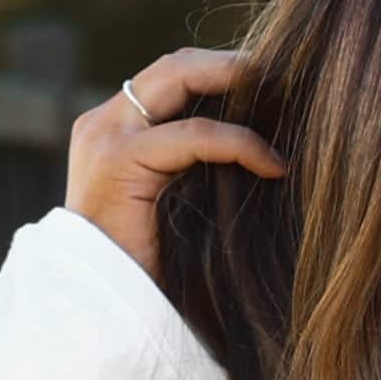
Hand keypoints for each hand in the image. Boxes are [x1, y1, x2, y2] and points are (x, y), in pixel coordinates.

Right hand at [65, 49, 284, 277]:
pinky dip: (239, 143)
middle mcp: (103, 124)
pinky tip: (272, 164)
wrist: (97, 315)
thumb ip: (190, 169)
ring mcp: (106, 138)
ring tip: (283, 98)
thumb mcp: (170, 206)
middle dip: (231, 64)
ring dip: (236, 82)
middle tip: (283, 74)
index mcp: (112, 131)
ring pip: (178, 79)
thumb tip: (259, 148)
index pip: (168, 78)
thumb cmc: (143, 275)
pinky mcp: (118, 161)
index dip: (219, 73)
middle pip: (174, 65)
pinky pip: (193, 137)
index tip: (269, 85)